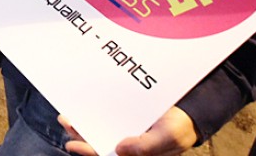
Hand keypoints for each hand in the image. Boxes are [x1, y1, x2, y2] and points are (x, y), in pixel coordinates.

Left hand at [59, 107, 197, 155]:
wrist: (189, 112)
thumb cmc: (180, 128)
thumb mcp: (168, 138)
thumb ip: (146, 147)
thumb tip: (118, 149)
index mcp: (136, 155)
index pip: (107, 155)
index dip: (89, 151)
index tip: (73, 144)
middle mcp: (127, 144)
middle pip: (98, 143)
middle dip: (79, 135)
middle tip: (66, 121)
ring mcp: (124, 129)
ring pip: (98, 129)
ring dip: (82, 124)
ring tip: (66, 116)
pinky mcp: (125, 116)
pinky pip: (106, 114)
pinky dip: (93, 111)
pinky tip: (82, 104)